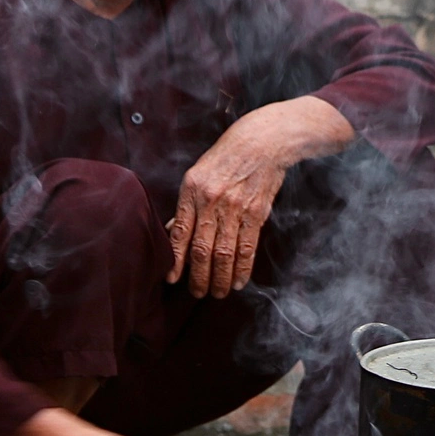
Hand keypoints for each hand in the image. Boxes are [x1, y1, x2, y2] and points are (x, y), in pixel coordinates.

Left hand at [168, 96, 354, 297]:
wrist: (262, 142)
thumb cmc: (226, 157)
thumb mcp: (198, 174)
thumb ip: (186, 206)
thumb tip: (172, 233)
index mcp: (192, 190)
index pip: (181, 233)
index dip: (176, 260)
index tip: (172, 279)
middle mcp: (212, 201)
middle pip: (203, 248)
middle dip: (199, 277)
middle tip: (198, 294)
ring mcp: (235, 207)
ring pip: (225, 253)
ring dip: (220, 278)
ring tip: (218, 293)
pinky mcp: (257, 212)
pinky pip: (248, 247)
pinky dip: (243, 268)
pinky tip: (239, 281)